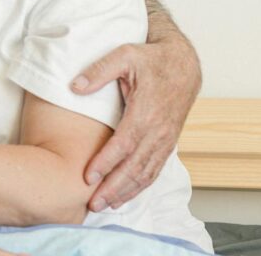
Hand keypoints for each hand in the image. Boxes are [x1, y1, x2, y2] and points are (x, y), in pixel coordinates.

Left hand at [70, 33, 200, 211]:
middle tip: (93, 204)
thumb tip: (75, 86)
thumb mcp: (125, 55)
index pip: (124, 144)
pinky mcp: (168, 143)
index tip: (88, 177)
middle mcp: (158, 130)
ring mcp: (166, 139)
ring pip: (146, 173)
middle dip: (114, 187)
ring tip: (105, 206)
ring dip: (126, 192)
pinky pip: (155, 170)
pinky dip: (140, 186)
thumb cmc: (152, 59)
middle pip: (135, 166)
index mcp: (146, 111)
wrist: (185, 64)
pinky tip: (125, 196)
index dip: (106, 162)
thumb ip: (99, 70)